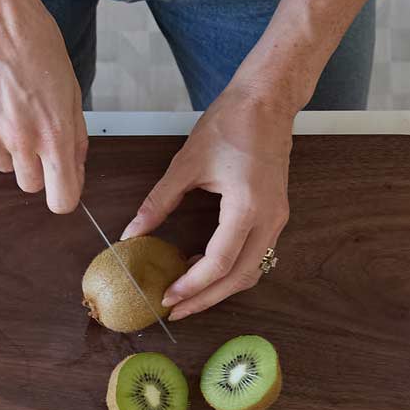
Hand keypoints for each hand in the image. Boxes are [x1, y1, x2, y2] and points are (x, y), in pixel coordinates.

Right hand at [0, 0, 86, 213]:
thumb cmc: (35, 44)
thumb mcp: (69, 88)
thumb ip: (74, 135)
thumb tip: (74, 170)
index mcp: (53, 133)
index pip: (60, 198)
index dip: (63, 197)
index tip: (62, 189)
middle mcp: (20, 140)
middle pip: (29, 185)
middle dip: (36, 167)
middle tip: (35, 131)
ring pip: (3, 165)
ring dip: (10, 147)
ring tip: (11, 106)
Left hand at [120, 85, 294, 319]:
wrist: (268, 100)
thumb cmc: (231, 123)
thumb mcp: (186, 164)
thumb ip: (158, 203)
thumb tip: (132, 233)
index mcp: (248, 207)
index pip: (219, 263)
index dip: (191, 286)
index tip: (166, 297)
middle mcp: (269, 219)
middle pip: (239, 278)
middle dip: (205, 299)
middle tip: (175, 310)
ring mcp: (277, 219)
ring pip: (251, 271)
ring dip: (219, 288)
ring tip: (186, 292)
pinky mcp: (275, 215)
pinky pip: (256, 255)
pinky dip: (230, 269)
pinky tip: (201, 265)